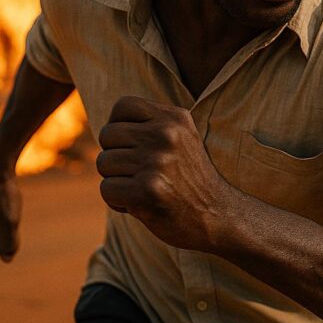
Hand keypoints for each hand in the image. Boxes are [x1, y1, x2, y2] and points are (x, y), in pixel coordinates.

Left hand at [96, 96, 232, 250]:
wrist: (218, 216)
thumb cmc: (190, 178)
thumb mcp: (181, 138)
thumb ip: (151, 125)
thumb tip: (108, 127)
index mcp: (175, 118)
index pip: (123, 106)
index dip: (117, 125)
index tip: (129, 145)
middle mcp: (167, 134)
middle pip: (108, 135)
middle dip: (115, 156)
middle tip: (138, 173)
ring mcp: (157, 162)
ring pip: (104, 163)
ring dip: (116, 180)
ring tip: (142, 188)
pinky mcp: (147, 190)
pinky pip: (107, 188)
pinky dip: (117, 201)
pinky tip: (139, 204)